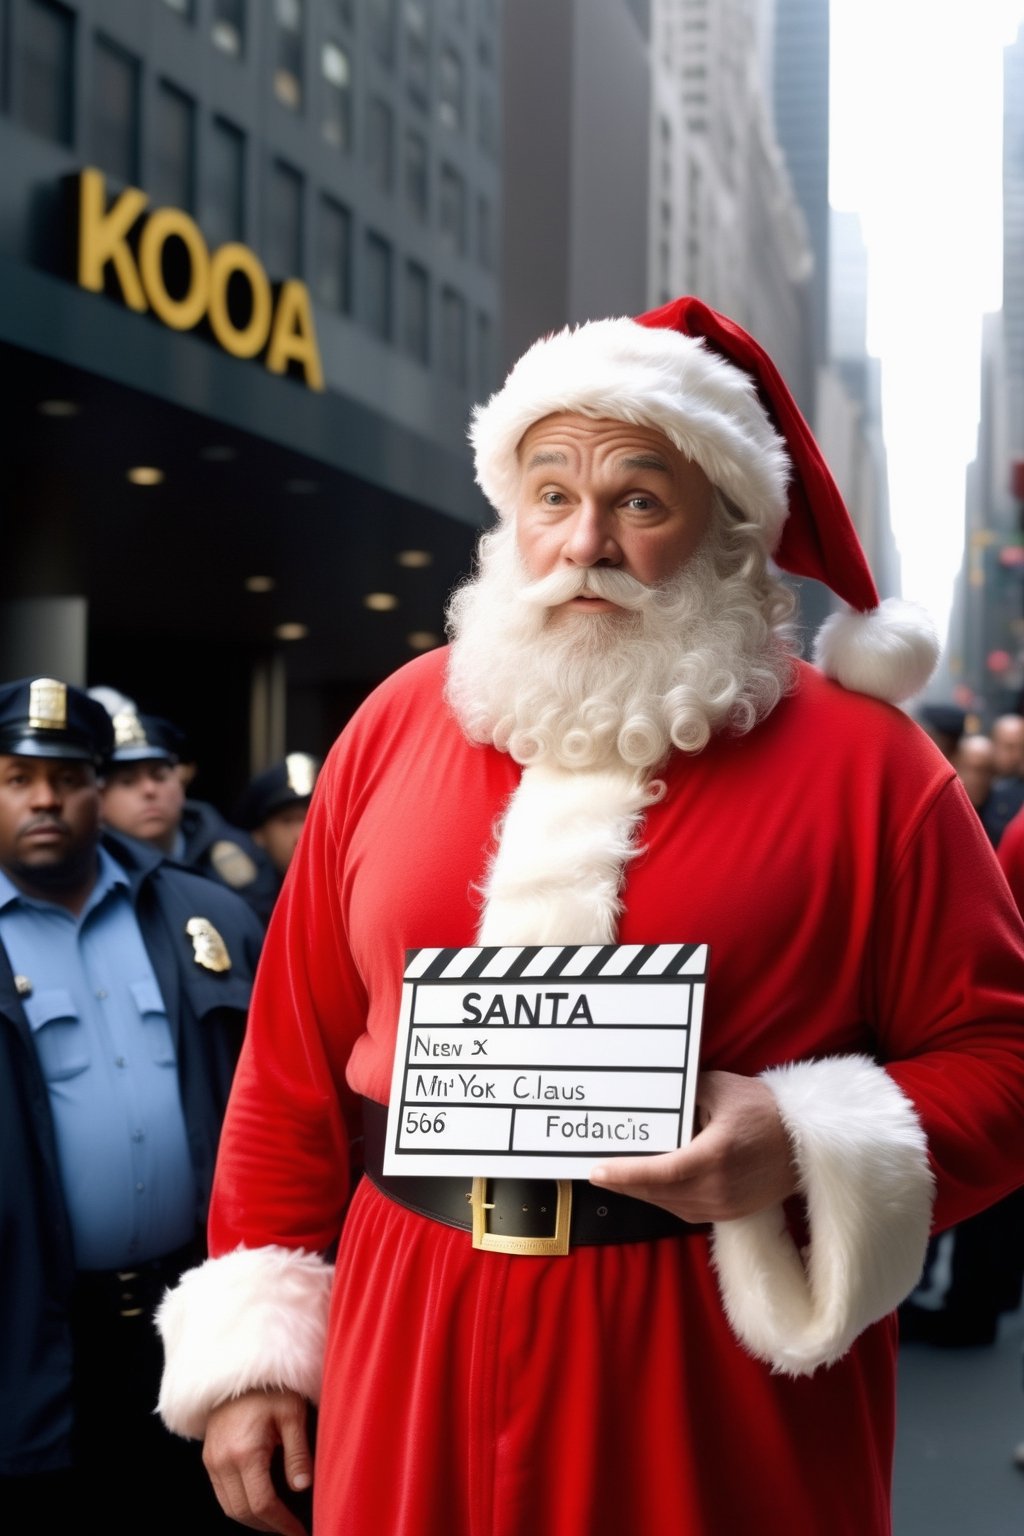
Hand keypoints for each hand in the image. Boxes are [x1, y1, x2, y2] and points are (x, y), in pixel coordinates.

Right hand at [203, 1388, 311, 1535]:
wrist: (236, 1365)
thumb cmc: (270, 1386)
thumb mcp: (292, 1413)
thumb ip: (298, 1452)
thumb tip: (303, 1487)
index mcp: (244, 1452)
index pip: (262, 1504)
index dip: (282, 1523)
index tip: (300, 1532)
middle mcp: (222, 1461)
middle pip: (242, 1512)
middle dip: (268, 1526)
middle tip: (292, 1529)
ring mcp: (211, 1460)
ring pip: (229, 1507)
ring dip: (253, 1519)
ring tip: (278, 1520)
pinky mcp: (208, 1457)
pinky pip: (222, 1493)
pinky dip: (240, 1505)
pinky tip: (260, 1502)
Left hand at [589, 1069, 797, 1222]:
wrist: (807, 1143)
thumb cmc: (764, 1109)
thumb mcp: (720, 1089)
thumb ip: (683, 1095)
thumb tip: (650, 1100)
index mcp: (715, 1156)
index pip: (660, 1173)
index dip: (625, 1175)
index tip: (597, 1172)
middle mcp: (719, 1188)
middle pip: (658, 1193)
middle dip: (624, 1185)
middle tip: (597, 1173)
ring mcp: (726, 1205)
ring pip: (670, 1205)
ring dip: (642, 1194)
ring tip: (617, 1179)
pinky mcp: (731, 1213)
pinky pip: (686, 1211)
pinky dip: (664, 1200)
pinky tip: (651, 1186)